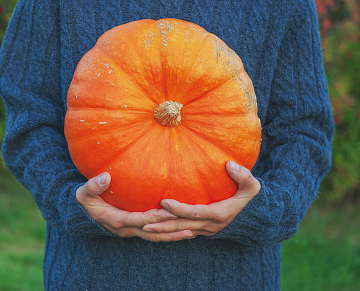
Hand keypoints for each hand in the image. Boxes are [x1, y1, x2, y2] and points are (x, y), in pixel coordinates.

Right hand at [76, 172, 191, 241]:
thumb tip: (105, 177)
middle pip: (152, 232)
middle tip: (189, 224)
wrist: (81, 213)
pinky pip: (153, 234)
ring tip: (192, 232)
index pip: (139, 220)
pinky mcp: (134, 229)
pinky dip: (167, 234)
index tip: (170, 211)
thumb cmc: (84, 200)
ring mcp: (131, 231)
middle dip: (170, 229)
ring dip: (172, 235)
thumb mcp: (83, 193)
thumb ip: (92, 186)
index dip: (155, 217)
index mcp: (116, 220)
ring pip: (155, 236)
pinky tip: (181, 230)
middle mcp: (126, 229)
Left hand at [142, 161, 260, 238]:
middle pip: (182, 226)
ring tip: (143, 227)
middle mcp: (209, 225)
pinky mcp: (201, 230)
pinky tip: (154, 228)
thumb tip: (229, 164)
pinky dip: (168, 232)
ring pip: (180, 231)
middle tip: (143, 221)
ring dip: (162, 230)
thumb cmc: (250, 198)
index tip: (163, 201)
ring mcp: (204, 230)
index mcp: (219, 214)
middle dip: (163, 224)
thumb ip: (244, 176)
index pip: (194, 212)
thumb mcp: (253, 186)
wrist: (254, 218)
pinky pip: (182, 232)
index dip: (178, 209)